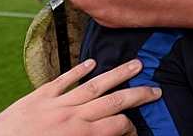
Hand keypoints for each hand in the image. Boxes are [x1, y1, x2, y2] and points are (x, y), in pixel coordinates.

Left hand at [0, 59, 160, 135]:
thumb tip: (110, 135)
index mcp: (79, 135)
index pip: (118, 125)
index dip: (132, 126)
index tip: (137, 128)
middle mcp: (71, 116)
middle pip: (113, 101)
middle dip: (138, 95)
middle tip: (156, 90)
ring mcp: (54, 104)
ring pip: (93, 85)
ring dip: (117, 74)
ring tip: (136, 64)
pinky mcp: (36, 98)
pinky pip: (62, 81)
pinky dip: (78, 71)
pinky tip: (92, 64)